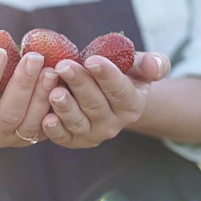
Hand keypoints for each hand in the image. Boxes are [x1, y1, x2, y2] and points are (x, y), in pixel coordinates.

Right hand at [0, 49, 57, 147]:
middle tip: (34, 57)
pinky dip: (56, 106)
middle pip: (8, 114)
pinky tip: (62, 84)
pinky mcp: (37, 137)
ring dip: (42, 95)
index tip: (0, 52)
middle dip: (22, 84)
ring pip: (31, 122)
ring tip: (51, 69)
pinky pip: (50, 126)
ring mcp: (16, 139)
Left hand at [41, 52, 170, 147]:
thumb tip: (155, 66)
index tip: (92, 59)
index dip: (106, 75)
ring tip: (54, 91)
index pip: (120, 90)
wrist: (108, 96)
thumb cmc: (123, 75)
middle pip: (95, 104)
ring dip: (65, 108)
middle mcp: (114, 123)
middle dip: (79, 83)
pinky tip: (46, 119)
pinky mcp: (74, 141)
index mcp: (132, 104)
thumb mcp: (140, 67)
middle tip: (63, 65)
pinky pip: (64, 138)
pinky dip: (55, 131)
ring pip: (79, 122)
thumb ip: (152, 64)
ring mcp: (93, 134)